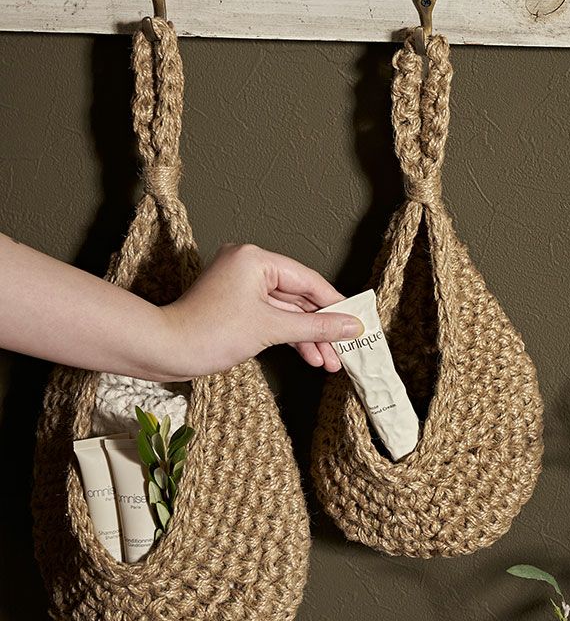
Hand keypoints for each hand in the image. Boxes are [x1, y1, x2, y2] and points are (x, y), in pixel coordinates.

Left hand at [162, 244, 362, 377]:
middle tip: (345, 348)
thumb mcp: (271, 329)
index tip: (356, 321)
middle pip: (299, 297)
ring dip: (308, 337)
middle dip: (321, 328)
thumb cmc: (208, 333)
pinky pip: (272, 318)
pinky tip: (310, 355)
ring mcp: (242, 287)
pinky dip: (289, 337)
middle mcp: (249, 266)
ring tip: (329, 361)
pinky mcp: (237, 306)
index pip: (308, 280)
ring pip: (287, 311)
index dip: (335, 304)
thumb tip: (349, 326)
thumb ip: (315, 326)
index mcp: (256, 259)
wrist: (164, 351)